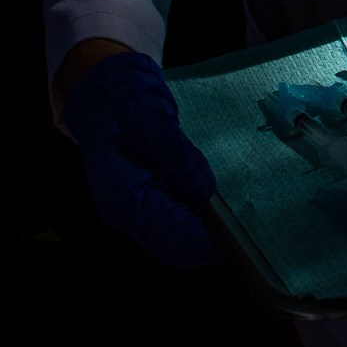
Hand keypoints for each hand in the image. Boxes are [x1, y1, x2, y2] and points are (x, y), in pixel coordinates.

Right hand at [62, 50, 221, 268]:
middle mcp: (118, 209)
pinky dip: (193, 235)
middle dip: (203, 247)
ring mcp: (128, 215)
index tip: (226, 240)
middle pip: (166, 246)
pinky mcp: (140, 213)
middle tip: (241, 238)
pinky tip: (216, 223)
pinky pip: (169, 236)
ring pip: (169, 247)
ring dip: (200, 244)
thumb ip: (177, 155)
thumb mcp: (152, 116)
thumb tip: (201, 191)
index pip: (158, 225)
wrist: (105, 99)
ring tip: (233, 232)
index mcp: (116, 186)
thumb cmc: (126, 103)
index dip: (194, 237)